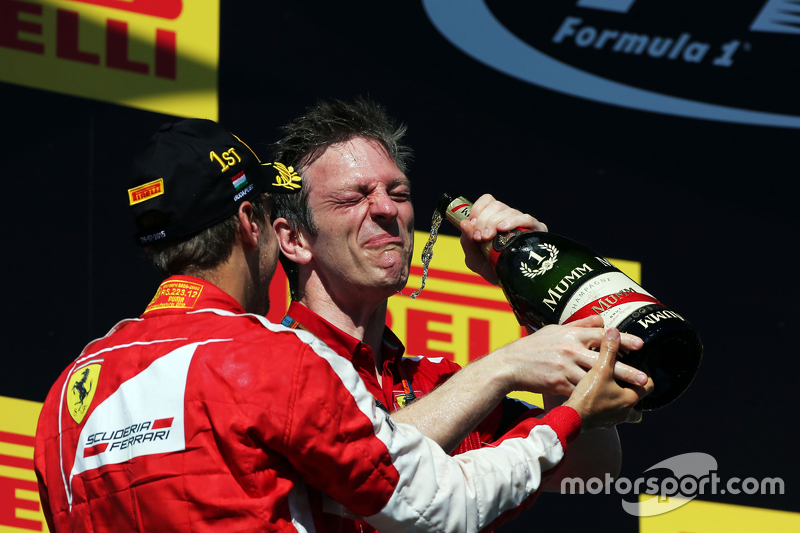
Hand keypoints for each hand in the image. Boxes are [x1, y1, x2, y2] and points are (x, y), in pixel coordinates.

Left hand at [458, 194, 546, 284]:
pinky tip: (504, 229)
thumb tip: (464, 223)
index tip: (472, 223)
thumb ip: (467, 242)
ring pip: (509, 211)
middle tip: (480, 237)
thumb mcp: (474, 258)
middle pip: (496, 205)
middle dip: (484, 220)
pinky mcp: (537, 231)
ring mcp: (523, 223)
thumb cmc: (491, 268)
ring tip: (489, 237)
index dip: (478, 208)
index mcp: (494, 219)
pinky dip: (514, 221)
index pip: (488, 200)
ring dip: (495, 222)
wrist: (509, 283)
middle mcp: (508, 217)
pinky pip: (527, 219)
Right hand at [493, 315, 648, 394]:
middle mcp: (570, 350)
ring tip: (631, 395)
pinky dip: (594, 398)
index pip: (601, 335)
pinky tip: (608, 404)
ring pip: (595, 380)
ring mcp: (564, 368)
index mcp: (570, 334)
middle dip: (625, 370)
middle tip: (643, 377)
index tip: (640, 345)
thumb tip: (602, 319)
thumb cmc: (534, 346)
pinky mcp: (559, 384)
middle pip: (603, 361)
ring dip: (614, 387)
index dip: (622, 339)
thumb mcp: (555, 329)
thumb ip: (580, 325)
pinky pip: (580, 391)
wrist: (510, 365)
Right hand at [564, 328, 653, 430]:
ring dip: (620, 401)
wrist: (567, 418)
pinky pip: (608, 416)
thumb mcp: (599, 368)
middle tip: (628, 380)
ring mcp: (612, 419)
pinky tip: (598, 401)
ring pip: (624, 411)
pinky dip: (606, 409)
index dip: (644, 374)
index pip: (648, 384)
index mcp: (629, 397)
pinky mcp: (599, 423)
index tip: (639, 366)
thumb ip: (608, 350)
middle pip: (638, 401)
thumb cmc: (586, 395)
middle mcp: (624, 410)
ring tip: (613, 391)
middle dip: (633, 390)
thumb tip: (614, 332)